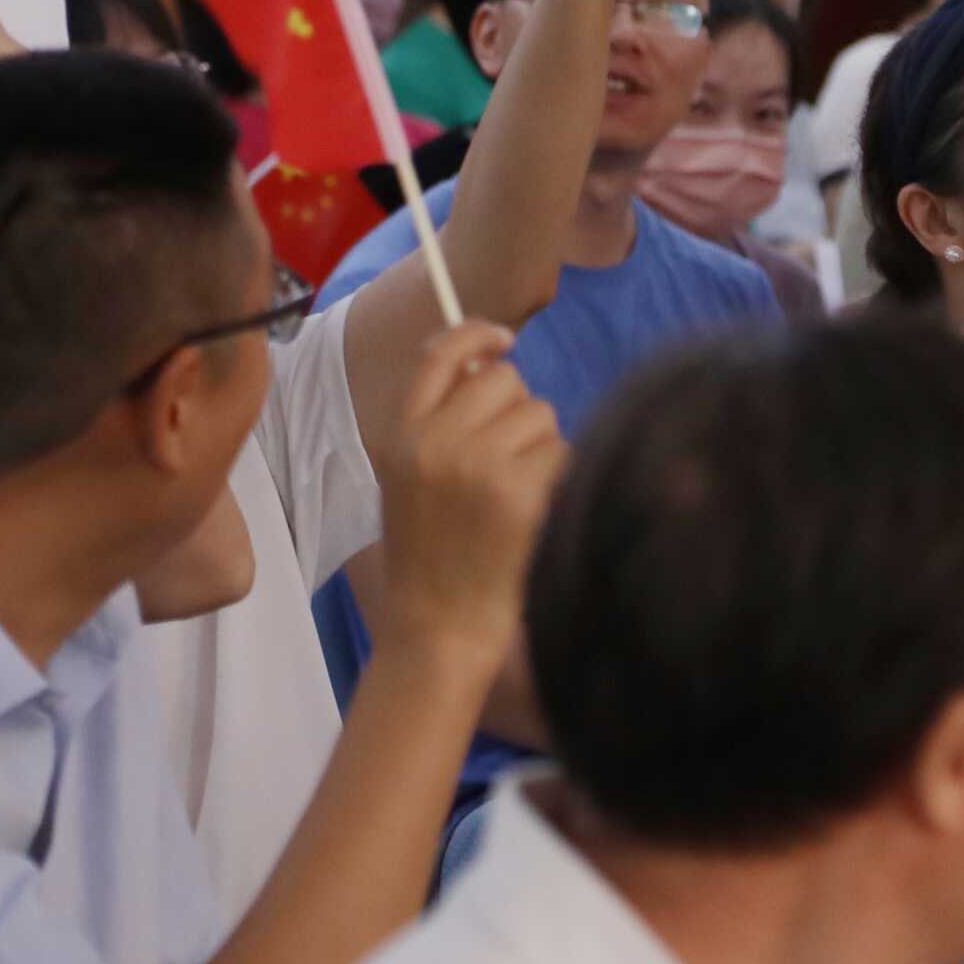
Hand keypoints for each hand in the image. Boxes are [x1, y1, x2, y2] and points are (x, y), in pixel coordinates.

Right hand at [365, 322, 563, 673]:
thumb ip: (439, 423)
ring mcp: (478, 466)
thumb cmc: (431, 558)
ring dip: (542, 447)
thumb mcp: (410, 481)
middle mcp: (436, 443)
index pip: (439, 355)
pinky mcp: (519, 494)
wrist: (438, 629)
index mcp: (402, 436)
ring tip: (516, 495)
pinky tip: (535, 513)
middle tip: (509, 458)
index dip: (477, 334)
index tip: (504, 338)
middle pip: (504, 379)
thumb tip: (492, 360)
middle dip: (518, 410)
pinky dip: (559, 478)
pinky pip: (562, 452)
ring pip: (541, 414)